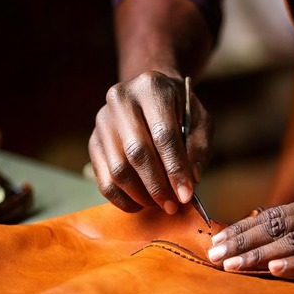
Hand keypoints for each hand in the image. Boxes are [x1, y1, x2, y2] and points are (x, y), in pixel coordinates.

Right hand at [89, 71, 212, 213]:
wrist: (151, 96)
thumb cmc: (181, 111)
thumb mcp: (200, 121)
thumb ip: (199, 148)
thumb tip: (190, 181)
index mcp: (152, 88)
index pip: (163, 134)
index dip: (175, 169)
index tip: (187, 195)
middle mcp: (121, 99)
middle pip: (137, 152)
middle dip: (157, 186)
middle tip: (173, 206)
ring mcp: (102, 121)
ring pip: (118, 169)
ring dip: (141, 195)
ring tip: (160, 204)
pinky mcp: (93, 141)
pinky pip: (103, 179)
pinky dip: (122, 199)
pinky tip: (140, 204)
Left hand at [208, 189, 293, 289]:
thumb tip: (260, 223)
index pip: (271, 215)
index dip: (242, 228)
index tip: (217, 240)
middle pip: (274, 226)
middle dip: (241, 241)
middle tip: (214, 254)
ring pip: (292, 242)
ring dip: (259, 255)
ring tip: (233, 265)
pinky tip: (277, 270)